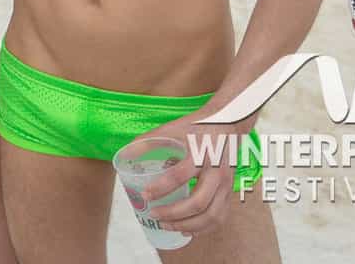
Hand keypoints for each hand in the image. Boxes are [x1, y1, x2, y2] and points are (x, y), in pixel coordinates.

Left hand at [137, 113, 244, 236]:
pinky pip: (220, 216)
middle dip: (173, 214)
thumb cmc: (196, 128)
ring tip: (168, 225)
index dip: (160, 188)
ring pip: (212, 215)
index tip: (145, 195)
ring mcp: (226, 184)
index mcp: (199, 155)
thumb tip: (125, 154)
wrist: (228, 124)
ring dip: (188, 225)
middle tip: (154, 214)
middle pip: (198, 202)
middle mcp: (216, 172)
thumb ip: (149, 141)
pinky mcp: (229, 191)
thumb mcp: (172, 129)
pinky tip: (188, 229)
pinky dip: (204, 227)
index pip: (179, 176)